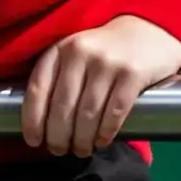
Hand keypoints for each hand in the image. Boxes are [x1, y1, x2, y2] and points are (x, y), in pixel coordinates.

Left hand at [20, 16, 180, 156]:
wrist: (148, 30)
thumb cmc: (103, 51)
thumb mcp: (75, 55)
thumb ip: (58, 79)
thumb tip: (41, 126)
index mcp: (60, 49)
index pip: (37, 88)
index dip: (32, 119)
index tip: (33, 141)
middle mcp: (81, 52)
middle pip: (62, 106)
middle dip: (58, 136)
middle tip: (59, 151)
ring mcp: (108, 62)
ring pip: (88, 113)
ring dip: (82, 139)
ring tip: (81, 150)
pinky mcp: (133, 73)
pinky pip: (115, 111)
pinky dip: (106, 132)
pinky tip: (102, 141)